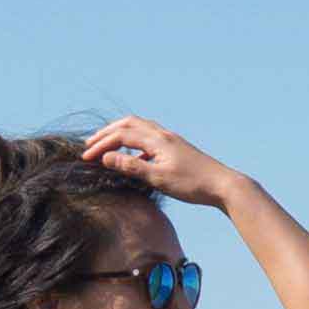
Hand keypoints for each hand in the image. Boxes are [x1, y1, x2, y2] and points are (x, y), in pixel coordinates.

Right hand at [82, 117, 234, 205]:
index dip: (101, 144)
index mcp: (157, 140)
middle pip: (128, 124)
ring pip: (140, 128)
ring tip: (106, 145)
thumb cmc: (192, 184)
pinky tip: (133, 157)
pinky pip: (149, 138)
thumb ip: (131, 167)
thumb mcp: (158, 178)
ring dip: (120, 133)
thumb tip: (106, 158)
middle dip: (107, 133)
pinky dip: (134, 142)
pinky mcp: (176, 148)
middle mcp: (163, 135)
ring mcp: (171, 140)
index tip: (86, 158)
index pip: (121, 135)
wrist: (223, 185)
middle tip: (89, 144)